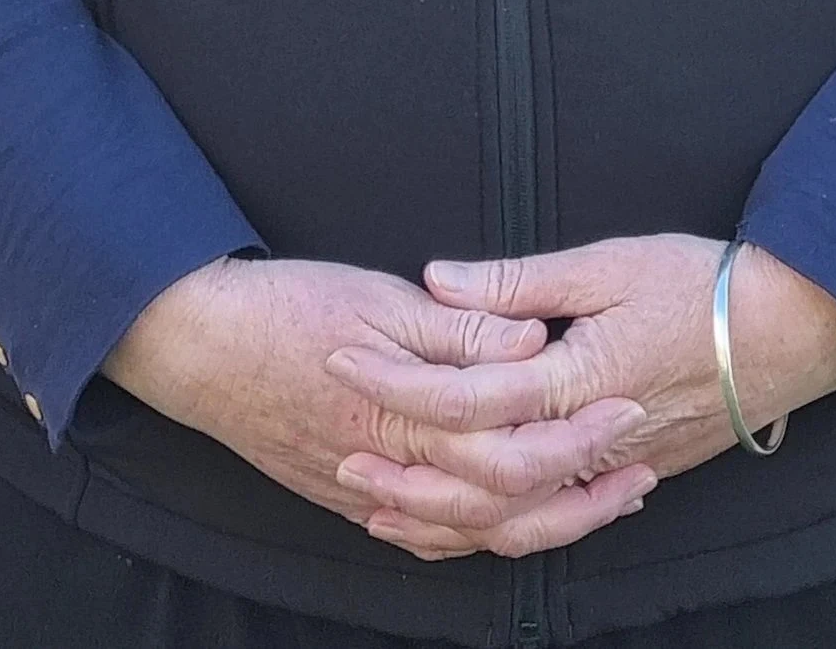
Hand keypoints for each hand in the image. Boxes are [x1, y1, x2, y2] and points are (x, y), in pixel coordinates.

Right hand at [105, 254, 658, 557]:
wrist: (199, 345)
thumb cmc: (288, 308)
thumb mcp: (381, 298)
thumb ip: (460, 329)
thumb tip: (533, 345)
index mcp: (409, 417)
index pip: (516, 450)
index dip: (581, 437)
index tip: (630, 408)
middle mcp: (394, 470)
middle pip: (506, 510)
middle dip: (582, 495)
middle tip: (637, 469)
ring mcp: (369, 493)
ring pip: (471, 534)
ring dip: (541, 522)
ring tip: (597, 498)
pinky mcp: (348, 496)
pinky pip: (425, 537)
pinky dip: (475, 535)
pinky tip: (504, 521)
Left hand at [323, 234, 835, 538]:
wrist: (791, 333)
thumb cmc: (703, 285)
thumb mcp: (609, 263)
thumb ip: (519, 282)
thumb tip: (437, 279)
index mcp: (574, 380)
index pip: (464, 393)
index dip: (397, 378)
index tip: (342, 355)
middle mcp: (585, 441)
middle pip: (476, 476)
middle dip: (402, 462)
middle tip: (337, 443)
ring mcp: (607, 471)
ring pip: (508, 519)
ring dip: (439, 513)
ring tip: (380, 501)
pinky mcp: (624, 479)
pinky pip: (546, 524)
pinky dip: (494, 531)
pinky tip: (460, 525)